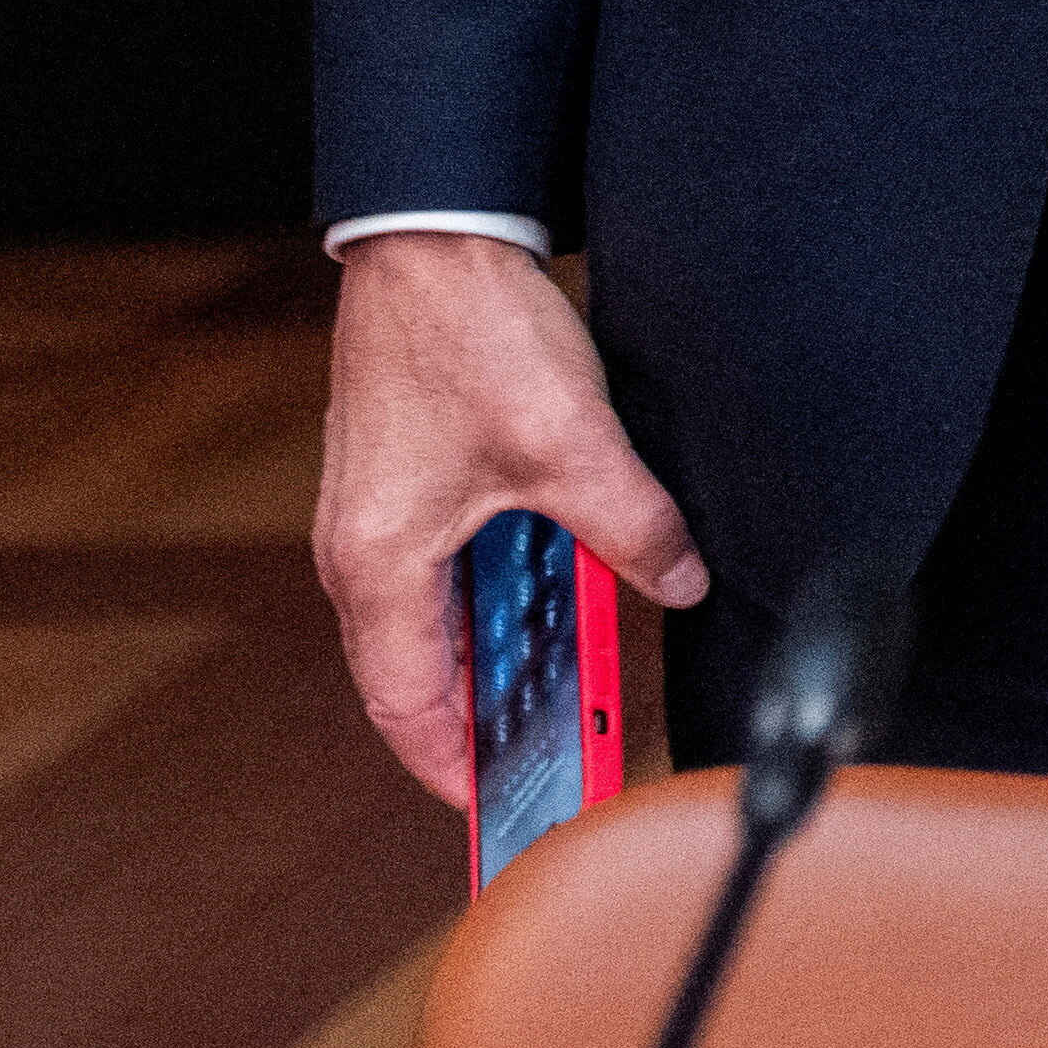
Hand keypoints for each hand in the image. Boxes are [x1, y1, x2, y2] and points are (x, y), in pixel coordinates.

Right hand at [313, 236, 703, 812]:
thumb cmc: (468, 335)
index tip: (506, 809)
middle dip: (495, 718)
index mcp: (379, 568)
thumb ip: (631, 528)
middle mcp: (364, 556)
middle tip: (566, 757)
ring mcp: (382, 518)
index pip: (408, 709)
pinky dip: (510, 595)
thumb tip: (683, 583)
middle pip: (427, 673)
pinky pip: (459, 568)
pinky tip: (572, 594)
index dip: (457, 769)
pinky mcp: (412, 481)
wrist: (434, 238)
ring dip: (509, 652)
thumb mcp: (572, 445)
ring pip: (449, 618)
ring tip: (584, 687)